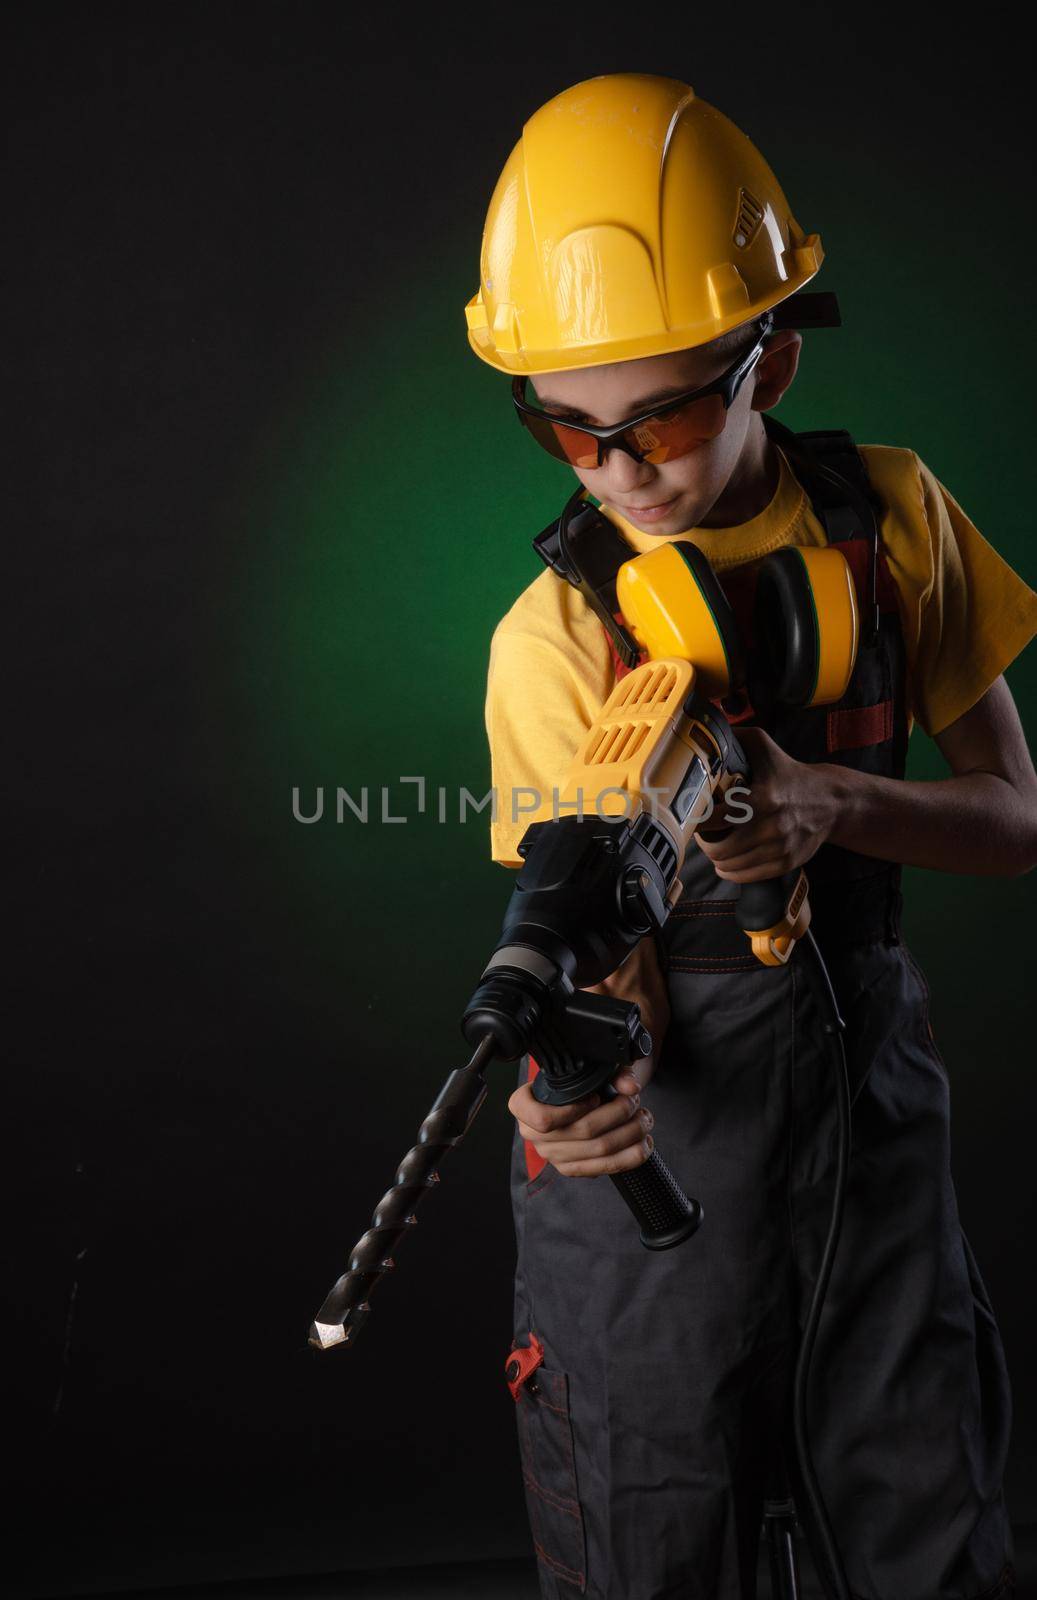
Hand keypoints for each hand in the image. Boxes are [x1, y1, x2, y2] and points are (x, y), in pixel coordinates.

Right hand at [507, 1067, 654, 1177]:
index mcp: (523, 1104)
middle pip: (582, 1131)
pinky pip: (605, 1168)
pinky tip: (643, 1143)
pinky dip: (631, 1156)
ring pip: (599, 1149)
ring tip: (644, 1119)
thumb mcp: (590, 1067)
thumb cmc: (577, 1081)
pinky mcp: (571, 1169)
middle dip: (618, 1114)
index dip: (573, 1110)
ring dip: (630, 1134)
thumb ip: (612, 1071)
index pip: (541, 1118)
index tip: (594, 1097)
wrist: (576, 1098)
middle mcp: (533, 1133)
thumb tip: (630, 1086)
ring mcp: (552, 1155)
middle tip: (634, 1102)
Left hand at [697, 726, 837, 882]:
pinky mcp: (786, 863)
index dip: (696, 821)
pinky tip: (727, 862)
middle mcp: (771, 826)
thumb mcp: (764, 746)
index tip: (691, 817)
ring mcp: (780, 848)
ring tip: (716, 846)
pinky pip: (746, 876)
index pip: (714, 818)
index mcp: (761, 797)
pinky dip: (731, 872)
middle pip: (719, 849)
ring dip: (717, 859)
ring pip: (730, 866)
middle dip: (705, 844)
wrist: (832, 801)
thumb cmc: (790, 773)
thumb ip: (733, 737)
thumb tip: (703, 730)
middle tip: (704, 835)